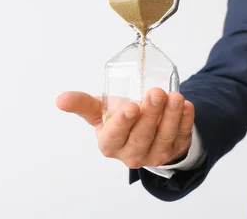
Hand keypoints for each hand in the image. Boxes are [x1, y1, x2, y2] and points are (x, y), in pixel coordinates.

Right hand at [56, 88, 194, 168]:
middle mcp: (131, 153)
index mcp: (110, 144)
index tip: (132, 107)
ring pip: (164, 137)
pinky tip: (186, 105)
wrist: (143, 128)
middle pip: (142, 136)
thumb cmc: (119, 118)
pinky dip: (186, 120)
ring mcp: (155, 153)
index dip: (123, 123)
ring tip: (175, 96)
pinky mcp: (175, 148)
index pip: (115, 137)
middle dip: (151, 114)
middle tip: (157, 93)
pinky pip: (182, 136)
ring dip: (171, 116)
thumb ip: (82, 104)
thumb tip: (60, 99)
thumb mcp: (100, 111)